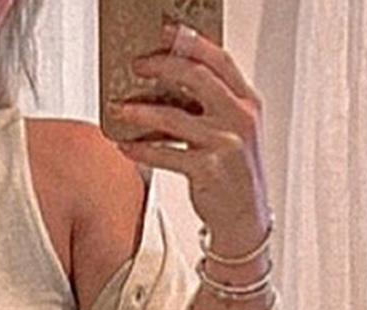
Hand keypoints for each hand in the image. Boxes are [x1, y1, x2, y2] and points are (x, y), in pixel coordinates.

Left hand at [107, 15, 271, 260]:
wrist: (246, 222)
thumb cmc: (234, 175)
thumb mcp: (233, 131)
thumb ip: (212, 105)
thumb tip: (169, 80)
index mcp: (247, 102)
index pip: (219, 58)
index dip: (190, 40)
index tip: (164, 31)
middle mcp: (239, 118)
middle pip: (196, 76)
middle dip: (161, 65)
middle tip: (136, 66)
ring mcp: (225, 144)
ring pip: (174, 117)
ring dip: (141, 111)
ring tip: (119, 109)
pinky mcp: (209, 171)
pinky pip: (167, 155)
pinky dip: (142, 150)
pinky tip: (125, 147)